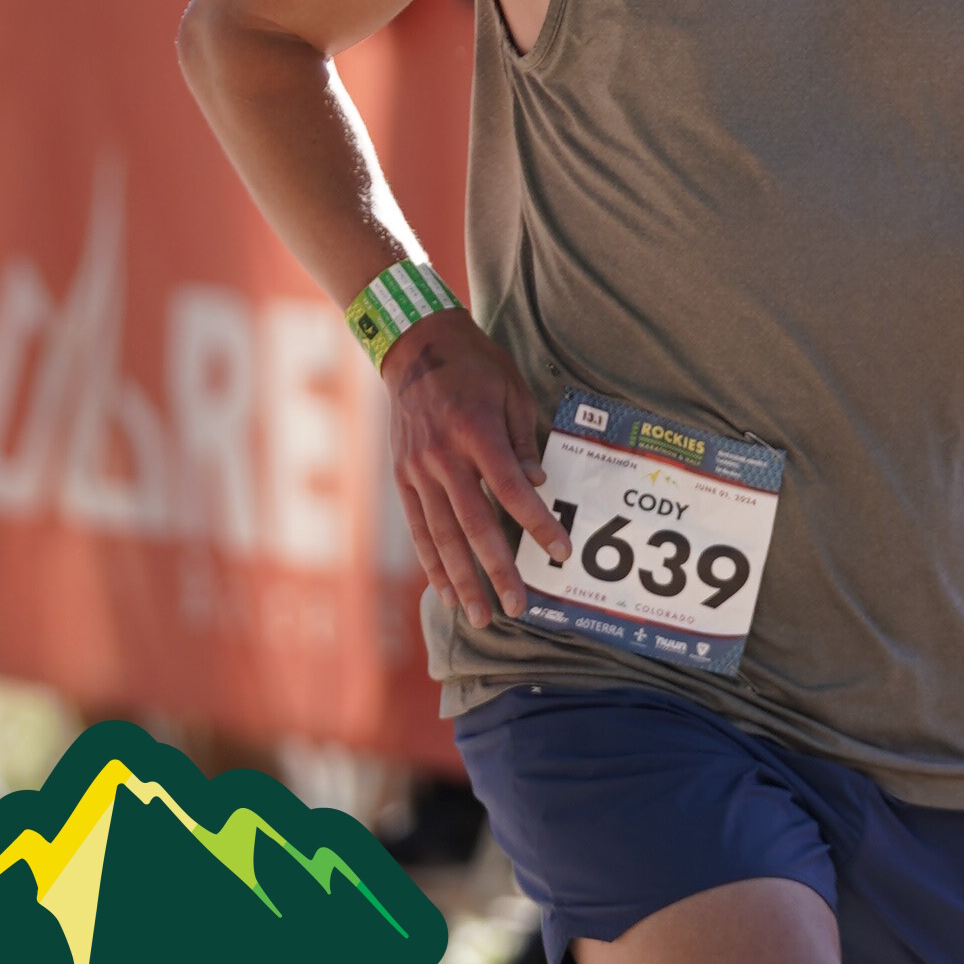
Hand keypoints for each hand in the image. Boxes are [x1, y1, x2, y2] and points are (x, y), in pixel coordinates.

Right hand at [382, 310, 568, 630]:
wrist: (414, 346)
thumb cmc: (474, 364)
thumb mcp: (511, 390)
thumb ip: (522, 441)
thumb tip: (537, 484)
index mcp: (475, 431)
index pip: (512, 490)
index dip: (538, 525)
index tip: (560, 552)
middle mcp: (443, 456)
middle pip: (474, 525)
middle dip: (497, 570)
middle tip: (517, 607)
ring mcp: (418, 470)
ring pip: (441, 536)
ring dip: (461, 580)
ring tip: (479, 616)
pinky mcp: (403, 477)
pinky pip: (418, 527)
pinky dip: (431, 562)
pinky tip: (443, 590)